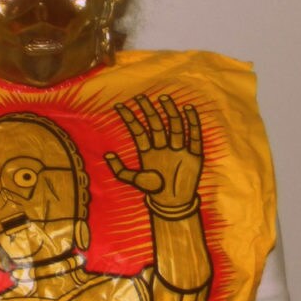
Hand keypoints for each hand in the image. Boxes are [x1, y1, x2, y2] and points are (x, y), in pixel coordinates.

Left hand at [104, 94, 203, 208]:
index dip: (129, 118)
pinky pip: (194, 136)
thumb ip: (120, 170)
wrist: (172, 203)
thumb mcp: (135, 180)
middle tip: (141, 98)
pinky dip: (193, 123)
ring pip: (174, 126)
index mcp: (148, 151)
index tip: (120, 106)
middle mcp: (162, 147)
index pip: (138, 131)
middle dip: (148, 111)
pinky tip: (189, 110)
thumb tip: (106, 154)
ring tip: (164, 99)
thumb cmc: (153, 191)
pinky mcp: (193, 155)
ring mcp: (177, 149)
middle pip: (156, 124)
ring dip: (170, 112)